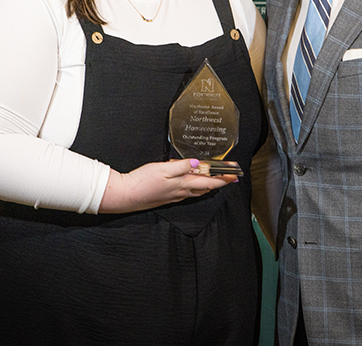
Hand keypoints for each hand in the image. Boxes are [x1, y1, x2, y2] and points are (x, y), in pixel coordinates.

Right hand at [98, 158, 236, 213]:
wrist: (126, 195)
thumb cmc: (142, 182)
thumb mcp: (163, 169)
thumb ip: (182, 166)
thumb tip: (199, 163)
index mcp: (183, 184)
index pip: (209, 182)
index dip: (223, 178)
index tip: (235, 175)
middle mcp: (182, 192)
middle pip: (206, 187)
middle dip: (219, 181)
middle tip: (230, 175)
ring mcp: (175, 196)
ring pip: (197, 191)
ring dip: (208, 184)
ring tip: (216, 178)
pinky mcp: (168, 197)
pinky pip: (188, 192)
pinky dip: (195, 186)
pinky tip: (193, 182)